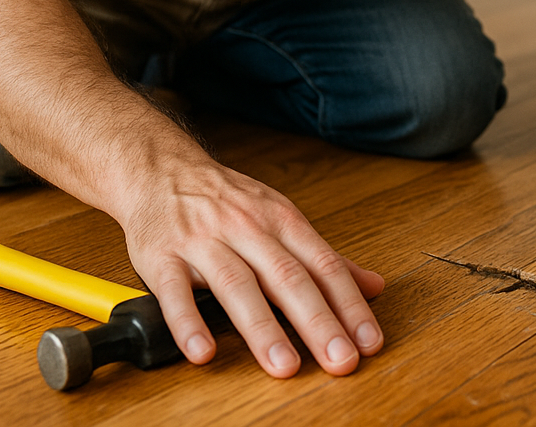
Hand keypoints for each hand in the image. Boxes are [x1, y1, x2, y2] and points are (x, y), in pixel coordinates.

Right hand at [116, 161, 384, 377]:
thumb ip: (325, 258)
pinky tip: (202, 352)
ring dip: (263, 328)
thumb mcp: (282, 218)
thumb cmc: (227, 201)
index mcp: (282, 221)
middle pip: (288, 278)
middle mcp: (246, 229)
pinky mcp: (162, 258)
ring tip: (285, 366)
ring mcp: (203, 242)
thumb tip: (375, 287)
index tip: (369, 342)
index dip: (349, 305)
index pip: (324, 266)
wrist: (160, 169)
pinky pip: (174, 292)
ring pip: (237, 285)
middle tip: (340, 361)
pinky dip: (187, 323)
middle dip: (318, 322)